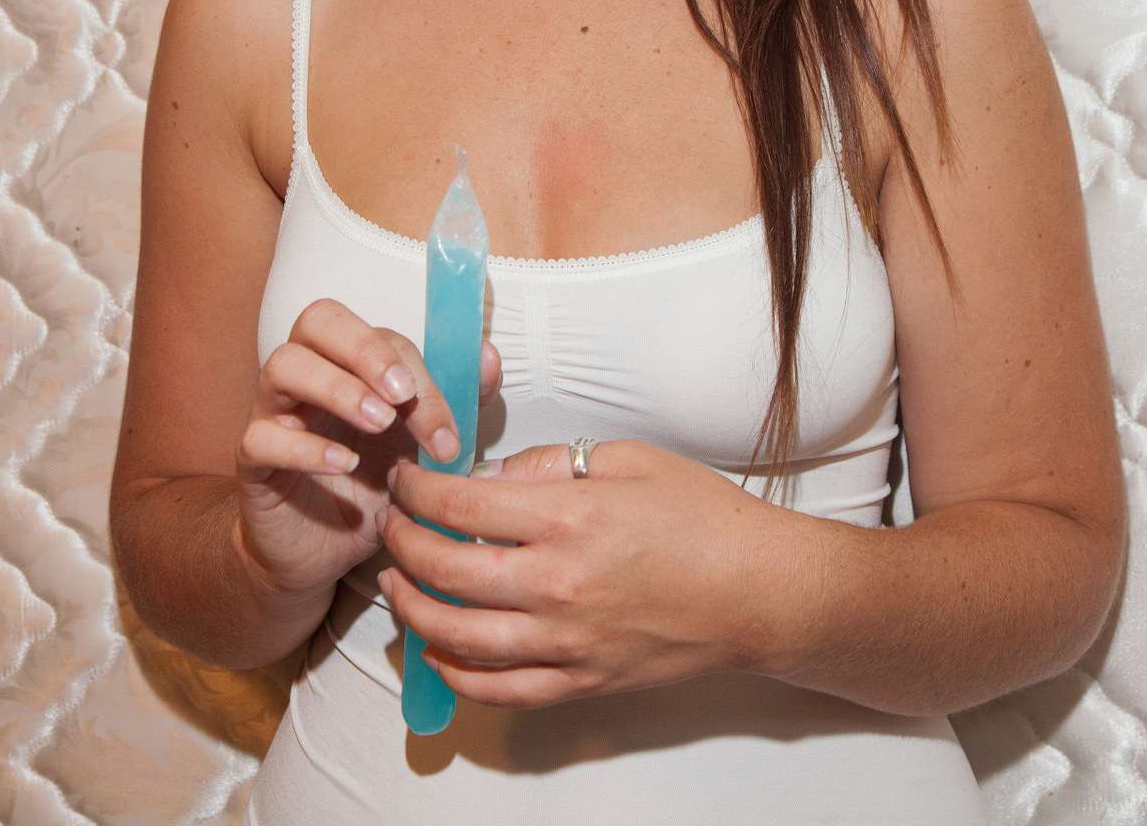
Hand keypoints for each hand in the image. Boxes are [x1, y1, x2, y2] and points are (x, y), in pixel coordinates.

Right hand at [235, 296, 502, 602]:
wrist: (324, 554)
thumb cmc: (372, 487)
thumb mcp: (422, 447)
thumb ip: (456, 402)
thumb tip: (488, 356)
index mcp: (350, 363)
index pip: (381, 336)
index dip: (419, 372)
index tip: (447, 431)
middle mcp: (308, 376)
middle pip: (318, 320)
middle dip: (366, 350)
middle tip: (401, 396)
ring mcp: (274, 414)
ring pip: (283, 364)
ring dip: (336, 387)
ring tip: (378, 424)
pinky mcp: (252, 461)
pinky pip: (260, 436)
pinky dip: (304, 446)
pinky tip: (343, 465)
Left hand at [376, 437, 772, 707]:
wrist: (756, 590)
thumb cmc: (701, 516)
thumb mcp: (626, 458)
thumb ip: (548, 463)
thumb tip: (490, 478)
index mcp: (568, 518)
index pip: (460, 506)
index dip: (417, 491)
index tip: (404, 481)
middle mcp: (557, 584)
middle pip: (445, 570)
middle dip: (401, 544)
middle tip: (389, 525)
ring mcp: (566, 641)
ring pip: (458, 638)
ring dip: (412, 610)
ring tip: (396, 586)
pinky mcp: (581, 682)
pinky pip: (499, 689)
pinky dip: (456, 674)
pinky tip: (437, 650)